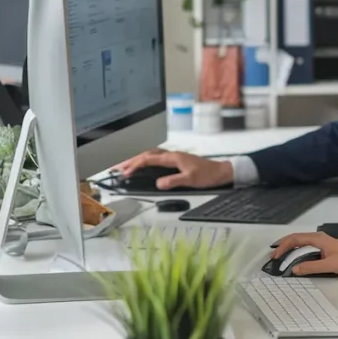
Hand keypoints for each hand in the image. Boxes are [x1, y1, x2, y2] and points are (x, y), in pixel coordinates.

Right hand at [113, 149, 232, 189]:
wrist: (221, 172)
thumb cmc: (208, 174)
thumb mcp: (190, 180)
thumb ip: (173, 181)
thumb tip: (158, 184)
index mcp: (173, 158)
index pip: (149, 160)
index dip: (135, 165)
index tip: (125, 172)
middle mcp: (172, 155)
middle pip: (146, 154)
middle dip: (130, 160)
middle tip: (117, 167)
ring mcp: (174, 157)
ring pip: (151, 154)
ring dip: (137, 158)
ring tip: (125, 164)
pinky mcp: (177, 160)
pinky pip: (156, 157)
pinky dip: (146, 159)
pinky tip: (143, 164)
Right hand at [268, 232, 337, 276]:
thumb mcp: (329, 266)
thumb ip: (311, 267)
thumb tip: (294, 269)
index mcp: (318, 239)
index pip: (295, 239)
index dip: (283, 247)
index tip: (276, 256)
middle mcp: (319, 238)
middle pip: (295, 238)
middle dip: (283, 246)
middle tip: (273, 256)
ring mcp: (321, 243)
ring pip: (300, 242)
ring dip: (289, 248)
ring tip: (280, 257)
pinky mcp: (324, 249)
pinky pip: (306, 247)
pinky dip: (296, 251)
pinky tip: (295, 258)